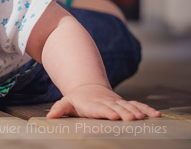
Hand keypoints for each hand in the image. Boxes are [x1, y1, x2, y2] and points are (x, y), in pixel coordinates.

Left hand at [46, 84, 160, 120]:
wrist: (88, 88)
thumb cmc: (77, 100)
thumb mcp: (66, 103)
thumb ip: (59, 109)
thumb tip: (49, 116)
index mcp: (93, 104)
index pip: (100, 108)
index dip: (107, 111)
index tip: (114, 115)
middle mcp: (107, 103)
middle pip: (117, 107)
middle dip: (125, 112)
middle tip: (133, 118)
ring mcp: (117, 102)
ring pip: (129, 106)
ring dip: (137, 111)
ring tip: (144, 117)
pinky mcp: (125, 104)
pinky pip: (137, 106)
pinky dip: (146, 109)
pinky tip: (156, 115)